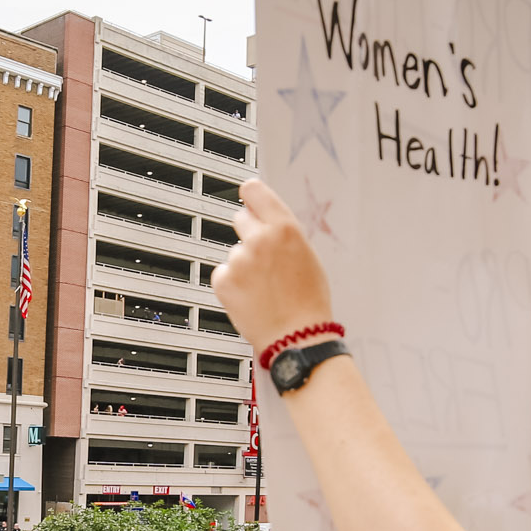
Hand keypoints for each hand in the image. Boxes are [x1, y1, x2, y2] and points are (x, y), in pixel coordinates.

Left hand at [209, 179, 334, 355]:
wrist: (297, 338)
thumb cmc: (308, 303)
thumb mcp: (307, 257)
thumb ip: (284, 235)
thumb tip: (268, 223)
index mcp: (284, 228)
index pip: (254, 191)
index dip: (251, 197)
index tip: (250, 202)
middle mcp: (258, 239)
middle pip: (240, 218)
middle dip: (249, 233)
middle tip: (263, 257)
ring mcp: (238, 260)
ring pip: (235, 252)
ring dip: (244, 265)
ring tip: (264, 288)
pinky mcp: (223, 281)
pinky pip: (224, 274)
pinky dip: (233, 285)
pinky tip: (252, 298)